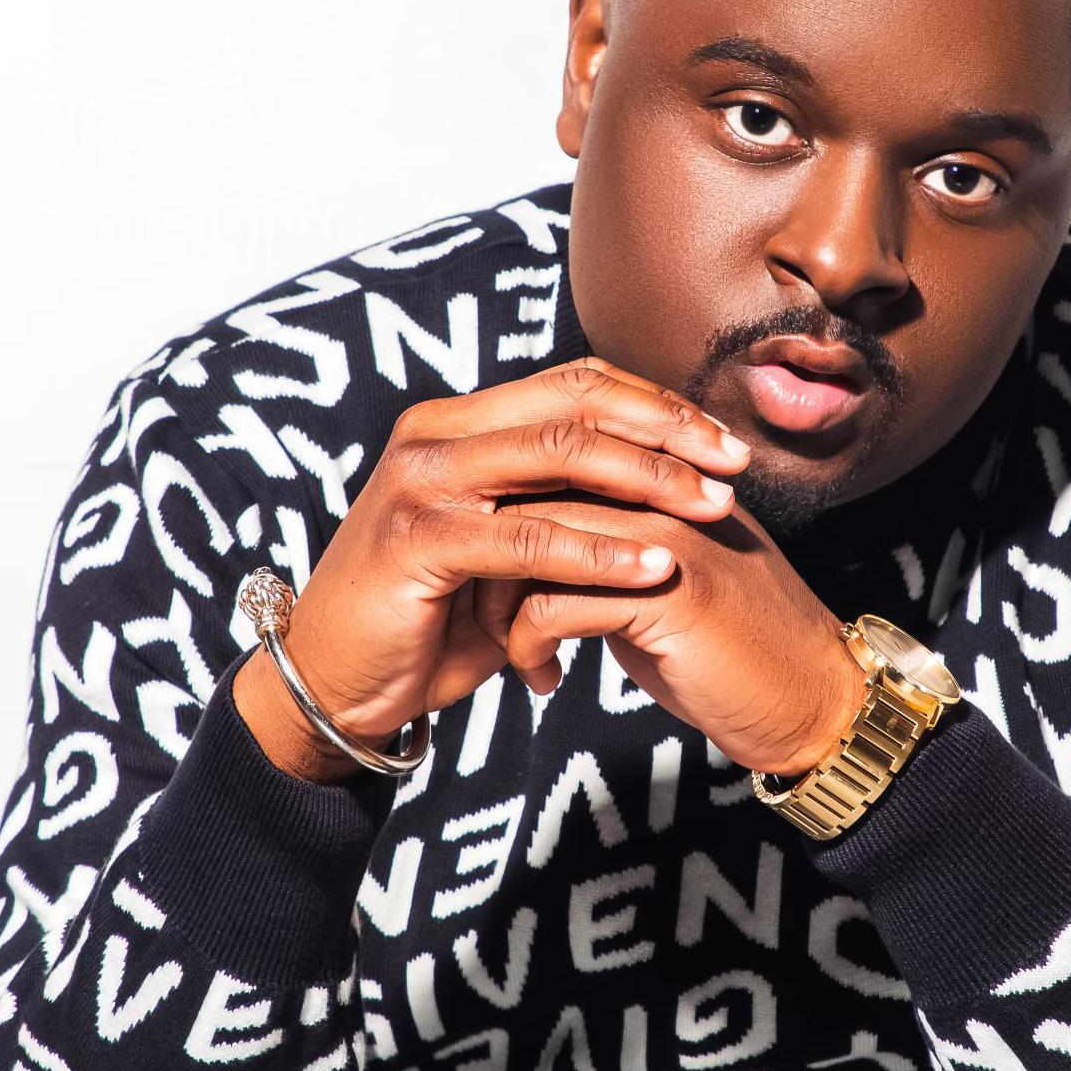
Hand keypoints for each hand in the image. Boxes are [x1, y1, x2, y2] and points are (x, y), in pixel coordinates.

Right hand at [234, 356, 753, 780]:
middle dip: (666, 430)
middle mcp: (435, 435)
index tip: (722, 440)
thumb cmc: (429, 623)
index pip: (574, 385)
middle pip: (574, 405)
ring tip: (713, 507)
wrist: (336, 686)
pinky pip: (527, 537)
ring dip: (647, 479)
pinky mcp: (416, 539)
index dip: (654, 404)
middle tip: (735, 463)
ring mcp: (421, 481)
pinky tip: (655, 565)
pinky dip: (598, 550)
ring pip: (558, 456)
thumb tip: (659, 485)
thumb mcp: (503, 551)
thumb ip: (557, 509)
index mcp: (459, 425)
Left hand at [470, 492, 872, 778]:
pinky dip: (529, 645)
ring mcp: (667, 533)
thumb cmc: (728, 649)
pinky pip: (553, 602)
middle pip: (529, 487)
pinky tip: (544, 677)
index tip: (482, 567)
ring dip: (499, 602)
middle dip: (486, 551)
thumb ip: (607, 540)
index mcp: (662, 475)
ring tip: (505, 646)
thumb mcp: (658, 578)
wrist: (808, 703)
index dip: (504, 509)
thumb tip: (527, 529)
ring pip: (530, 540)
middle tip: (478, 607)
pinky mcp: (666, 592)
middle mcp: (663, 488)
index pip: (551, 454)